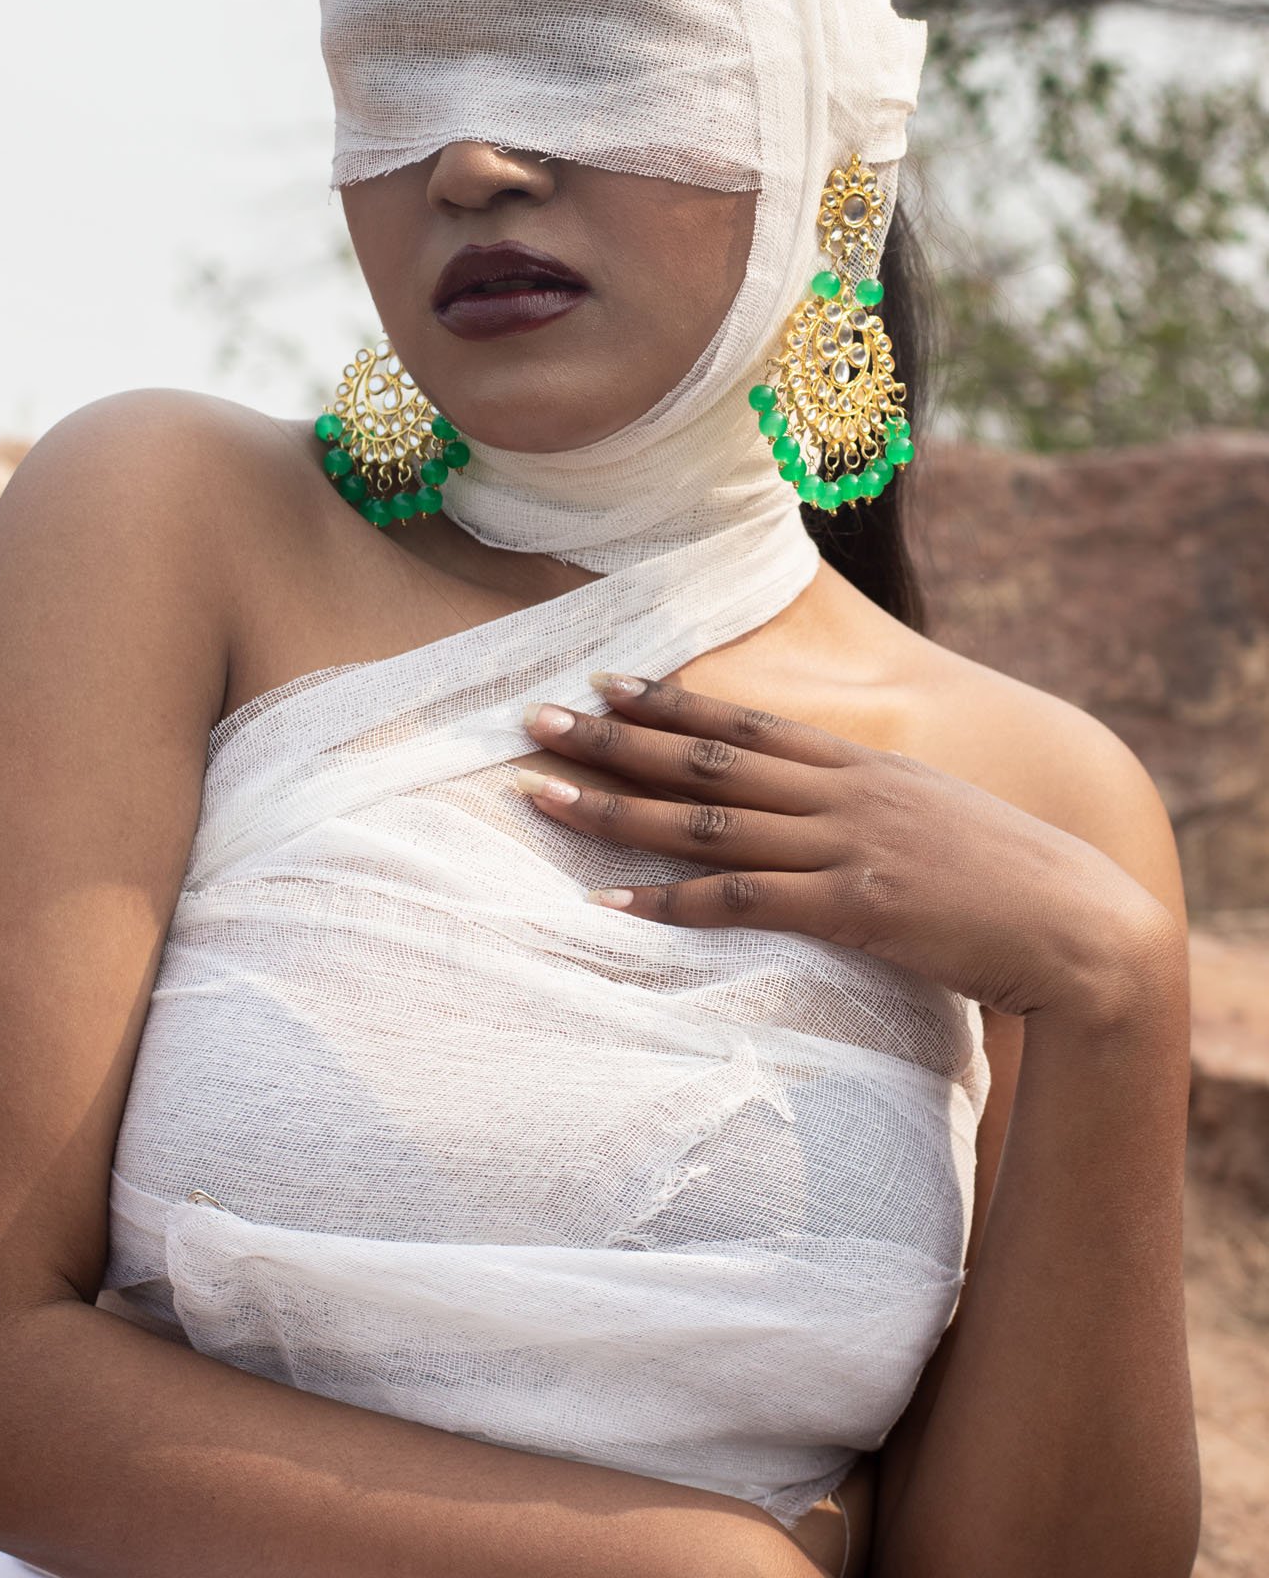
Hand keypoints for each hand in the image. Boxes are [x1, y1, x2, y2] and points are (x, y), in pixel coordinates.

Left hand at [514, 672, 1171, 1019]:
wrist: (1079, 927)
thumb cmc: (1010, 876)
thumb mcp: (935, 814)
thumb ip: (873, 800)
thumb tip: (822, 796)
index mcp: (861, 765)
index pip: (744, 725)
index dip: (668, 704)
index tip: (603, 685)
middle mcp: (842, 792)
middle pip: (704, 761)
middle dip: (612, 740)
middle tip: (532, 721)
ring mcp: (844, 847)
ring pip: (704, 823)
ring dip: (614, 809)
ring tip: (540, 798)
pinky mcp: (851, 908)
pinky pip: (739, 902)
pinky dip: (667, 902)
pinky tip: (607, 901)